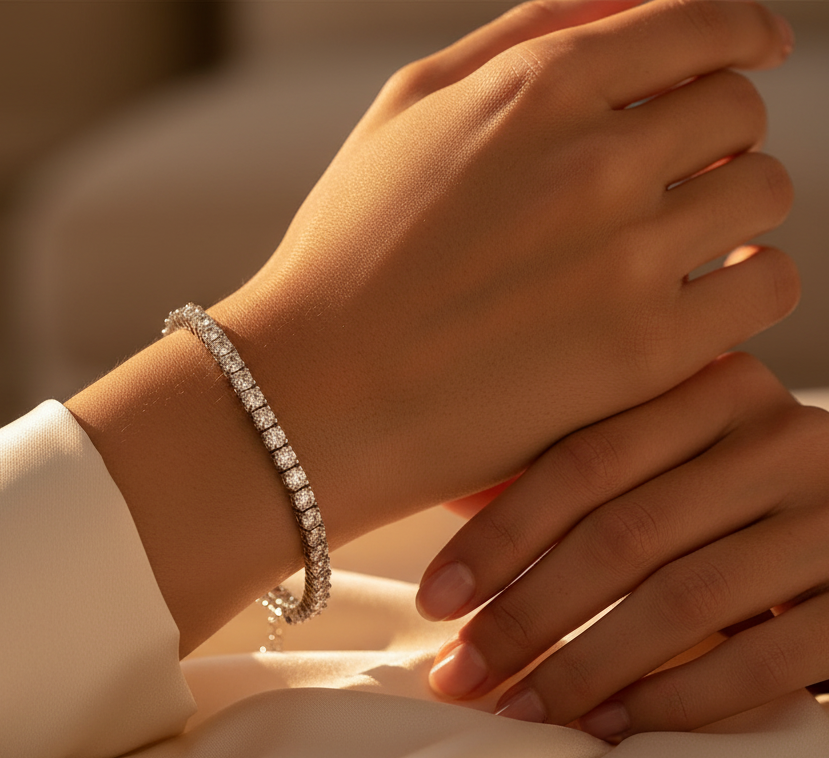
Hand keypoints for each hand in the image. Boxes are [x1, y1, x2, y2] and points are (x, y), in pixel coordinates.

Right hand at [71, 0, 795, 653]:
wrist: (315, 395)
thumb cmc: (348, 254)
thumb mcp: (405, 111)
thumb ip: (519, 36)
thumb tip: (623, 5)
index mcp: (536, 87)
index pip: (701, 25)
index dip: (742, 34)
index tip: (755, 51)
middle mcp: (595, 160)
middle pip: (740, 110)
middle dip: (719, 134)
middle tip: (684, 172)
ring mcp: (626, 258)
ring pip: (765, 195)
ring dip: (734, 209)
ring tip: (683, 242)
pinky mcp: (646, 352)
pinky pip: (763, 288)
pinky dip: (741, 286)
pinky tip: (693, 301)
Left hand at [421, 352, 828, 738]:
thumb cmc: (747, 495)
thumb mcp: (682, 455)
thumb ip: (592, 463)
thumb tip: (455, 491)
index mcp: (718, 390)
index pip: (583, 462)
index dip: (500, 536)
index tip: (437, 599)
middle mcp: (782, 439)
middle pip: (622, 535)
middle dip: (526, 616)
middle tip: (461, 671)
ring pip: (682, 599)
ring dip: (583, 666)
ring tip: (518, 707)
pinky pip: (759, 659)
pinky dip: (673, 699)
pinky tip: (607, 724)